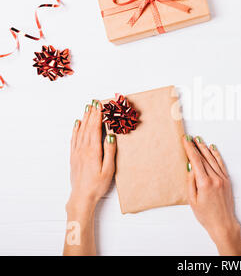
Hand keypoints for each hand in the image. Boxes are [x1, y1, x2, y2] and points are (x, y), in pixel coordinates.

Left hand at [64, 100, 115, 255]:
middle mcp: (83, 149)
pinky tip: (77, 124)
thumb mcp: (109, 170)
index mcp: (93, 151)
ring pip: (80, 131)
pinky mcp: (73, 157)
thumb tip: (110, 136)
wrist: (81, 196)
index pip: (96, 129)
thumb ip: (109, 152)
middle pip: (87, 127)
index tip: (101, 105)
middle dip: (92, 113)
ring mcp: (77, 152)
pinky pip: (74, 139)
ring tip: (87, 108)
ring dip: (84, 118)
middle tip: (94, 102)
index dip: (98, 116)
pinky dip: (76, 129)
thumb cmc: (97, 185)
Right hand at [183, 135, 240, 255]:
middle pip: (203, 158)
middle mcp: (215, 179)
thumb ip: (190, 183)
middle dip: (196, 147)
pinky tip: (212, 149)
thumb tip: (191, 169)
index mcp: (204, 183)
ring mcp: (222, 179)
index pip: (196, 161)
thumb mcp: (192, 201)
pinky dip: (216, 155)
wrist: (223, 224)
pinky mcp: (227, 181)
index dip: (190, 149)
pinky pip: (221, 164)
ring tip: (199, 140)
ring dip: (205, 149)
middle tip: (190, 138)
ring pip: (212, 159)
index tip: (185, 141)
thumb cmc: (206, 216)